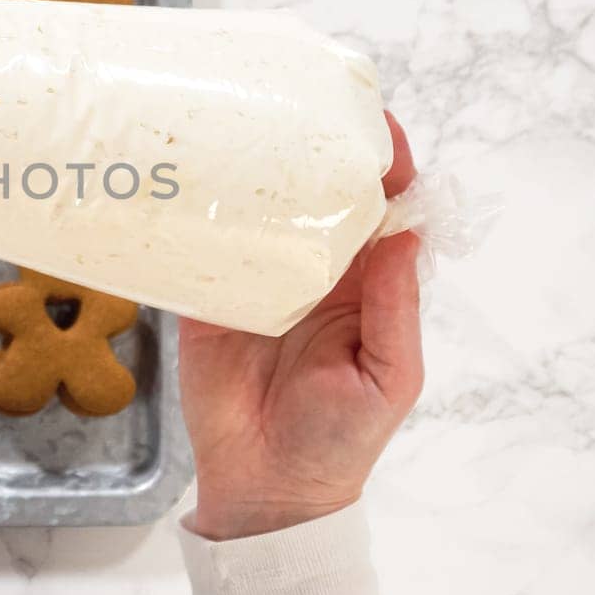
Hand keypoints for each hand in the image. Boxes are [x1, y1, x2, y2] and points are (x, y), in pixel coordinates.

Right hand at [179, 113, 420, 538]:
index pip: (381, 211)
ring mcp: (257, 281)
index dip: (385, 165)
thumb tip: (403, 235)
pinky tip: (190, 186)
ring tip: (242, 129)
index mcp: (366, 284)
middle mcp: (312, 271)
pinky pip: (203, 251)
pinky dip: (195, 220)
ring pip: (259, 213)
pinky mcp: (208, 300)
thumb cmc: (341, 440)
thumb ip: (395, 308)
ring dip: (253, 174)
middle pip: (317, 196)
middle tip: (298, 106)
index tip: (377, 123)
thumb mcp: (389, 377)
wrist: (267, 488)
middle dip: (313, 152)